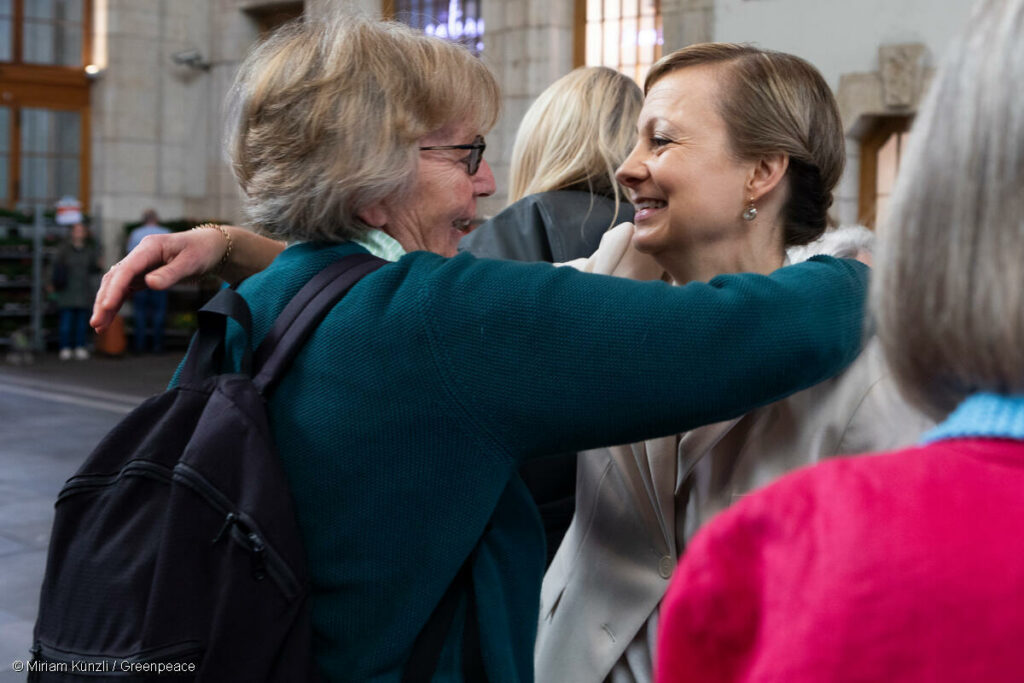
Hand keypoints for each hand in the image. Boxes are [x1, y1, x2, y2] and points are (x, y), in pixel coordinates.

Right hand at [90, 229, 225, 331]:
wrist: (210, 246)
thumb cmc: (202, 251)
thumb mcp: (191, 262)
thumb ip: (170, 273)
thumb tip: (150, 284)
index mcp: (149, 247)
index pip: (126, 269)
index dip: (115, 288)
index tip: (107, 306)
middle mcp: (140, 254)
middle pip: (115, 277)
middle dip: (104, 300)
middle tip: (96, 323)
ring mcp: (140, 264)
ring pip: (116, 284)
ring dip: (107, 304)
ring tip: (99, 326)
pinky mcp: (143, 274)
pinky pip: (125, 288)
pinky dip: (117, 302)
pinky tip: (109, 316)